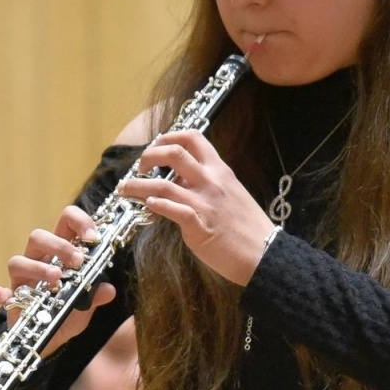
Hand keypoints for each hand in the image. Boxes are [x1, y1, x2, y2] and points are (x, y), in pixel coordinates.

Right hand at [0, 204, 117, 355]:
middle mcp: (38, 260)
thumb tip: (108, 289)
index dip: (78, 222)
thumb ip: (96, 296)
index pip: (65, 223)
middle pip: (37, 237)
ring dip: (37, 267)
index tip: (92, 237)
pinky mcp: (12, 300)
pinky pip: (2, 294)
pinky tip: (2, 295)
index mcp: (60, 254)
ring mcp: (22, 279)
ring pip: (18, 261)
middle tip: (77, 262)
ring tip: (56, 280)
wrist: (51, 339)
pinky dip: (1, 293)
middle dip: (58, 245)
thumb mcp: (87, 306)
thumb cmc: (68, 313)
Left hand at [115, 130, 274, 285]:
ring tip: (124, 189)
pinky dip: (156, 206)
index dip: (168, 137)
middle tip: (139, 167)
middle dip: (148, 156)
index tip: (155, 146)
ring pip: (163, 185)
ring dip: (137, 186)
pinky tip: (146, 206)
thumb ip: (205, 182)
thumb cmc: (246, 225)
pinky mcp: (200, 226)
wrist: (264, 252)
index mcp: (219, 170)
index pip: (193, 138)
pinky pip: (173, 211)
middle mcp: (211, 181)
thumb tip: (178, 178)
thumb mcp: (229, 193)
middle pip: (174, 153)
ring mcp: (205, 203)